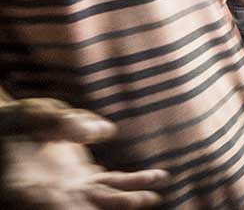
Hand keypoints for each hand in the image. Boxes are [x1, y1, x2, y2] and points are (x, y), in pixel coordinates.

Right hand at [0, 98, 167, 208]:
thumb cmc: (17, 120)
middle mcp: (49, 194)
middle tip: (136, 203)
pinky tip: (156, 179)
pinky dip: (134, 183)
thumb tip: (104, 130)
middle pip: (81, 207)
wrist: (14, 126)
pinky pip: (113, 184)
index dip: (60, 204)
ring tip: (155, 196)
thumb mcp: (34, 115)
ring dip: (130, 199)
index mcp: (22, 185)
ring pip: (104, 198)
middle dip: (110, 208)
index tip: (70, 194)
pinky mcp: (85, 180)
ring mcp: (71, 188)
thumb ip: (61, 122)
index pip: (43, 201)